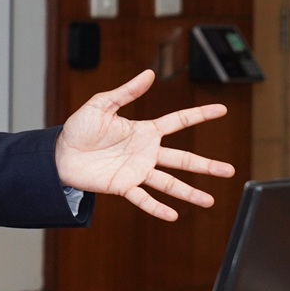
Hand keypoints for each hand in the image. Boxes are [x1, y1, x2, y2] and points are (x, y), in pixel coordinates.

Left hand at [55, 69, 233, 221]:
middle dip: (207, 165)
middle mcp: (146, 152)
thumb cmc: (79, 127)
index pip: (179, 121)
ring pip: (170, 183)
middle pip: (183, 159)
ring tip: (211, 201)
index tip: (222, 110)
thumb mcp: (101, 104)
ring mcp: (137, 171)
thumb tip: (150, 74)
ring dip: (190, 192)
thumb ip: (126, 91)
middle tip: (230, 170)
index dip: (200, 115)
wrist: (59, 153)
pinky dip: (157, 208)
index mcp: (144, 130)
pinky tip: (173, 215)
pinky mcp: (123, 186)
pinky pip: (143, 198)